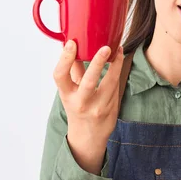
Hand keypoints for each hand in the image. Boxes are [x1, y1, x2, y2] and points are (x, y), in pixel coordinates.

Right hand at [53, 40, 124, 172]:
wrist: (88, 136)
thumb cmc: (78, 108)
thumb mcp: (70, 91)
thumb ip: (73, 70)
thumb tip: (72, 46)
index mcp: (67, 95)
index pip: (60, 76)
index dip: (65, 59)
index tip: (71, 43)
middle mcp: (81, 102)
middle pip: (88, 81)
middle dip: (97, 63)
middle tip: (106, 47)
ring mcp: (98, 107)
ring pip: (109, 82)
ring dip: (115, 64)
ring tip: (118, 49)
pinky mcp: (111, 108)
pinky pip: (116, 86)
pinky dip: (118, 72)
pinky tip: (119, 60)